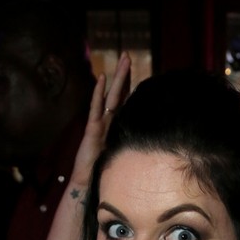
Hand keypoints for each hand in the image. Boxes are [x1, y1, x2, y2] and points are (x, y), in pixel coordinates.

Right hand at [70, 52, 131, 187]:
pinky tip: (102, 78)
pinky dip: (98, 93)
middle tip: (128, 55)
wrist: (88, 184)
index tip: (138, 72)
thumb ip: (131, 144)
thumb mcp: (123, 155)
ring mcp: (99, 124)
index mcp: (115, 127)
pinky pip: (95, 108)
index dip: (131, 87)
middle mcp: (107, 122)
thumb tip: (151, 141)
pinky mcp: (91, 130)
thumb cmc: (104, 172)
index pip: (125, 103)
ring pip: (109, 96)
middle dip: (123, 75)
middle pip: (118, 94)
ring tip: (122, 59)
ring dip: (117, 78)